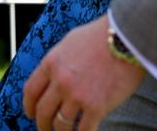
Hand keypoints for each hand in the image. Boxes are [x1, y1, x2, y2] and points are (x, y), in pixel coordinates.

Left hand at [23, 15, 144, 130]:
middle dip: (43, 124)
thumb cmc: (103, 35)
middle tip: (46, 129)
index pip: (31, 91)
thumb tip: (53, 76)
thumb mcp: (72, 41)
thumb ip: (59, 60)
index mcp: (52, 62)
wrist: (127, 36)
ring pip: (61, 125)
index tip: (31, 113)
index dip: (29, 106)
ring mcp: (77, 95)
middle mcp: (61, 80)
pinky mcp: (96, 107)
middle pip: (43, 112)